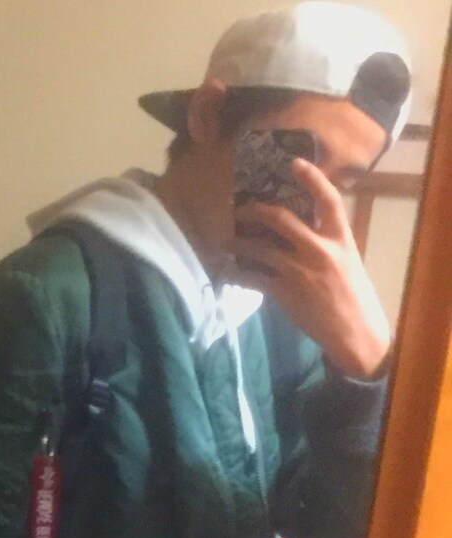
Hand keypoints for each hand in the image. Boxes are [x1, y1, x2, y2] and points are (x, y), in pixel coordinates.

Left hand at [230, 157, 390, 378]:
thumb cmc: (354, 297)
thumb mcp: (348, 261)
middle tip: (240, 209)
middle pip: (282, 218)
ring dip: (238, 243)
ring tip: (224, 242)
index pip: (328, 199)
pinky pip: (253, 279)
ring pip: (260, 248)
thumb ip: (327, 243)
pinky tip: (227, 274)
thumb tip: (299, 232)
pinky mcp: (286, 293)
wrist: (355, 332)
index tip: (293, 162)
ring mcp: (300, 271)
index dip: (311, 178)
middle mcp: (320, 249)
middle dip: (256, 210)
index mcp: (341, 238)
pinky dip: (237, 275)